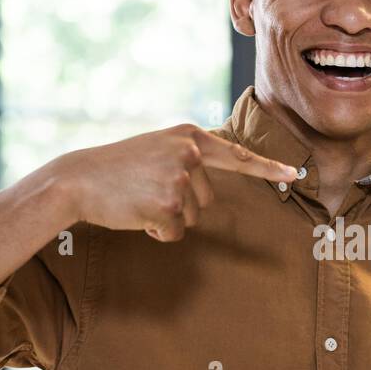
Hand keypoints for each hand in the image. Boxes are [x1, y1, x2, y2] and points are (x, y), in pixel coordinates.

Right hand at [56, 123, 298, 241]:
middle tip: (146, 190)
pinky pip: (175, 232)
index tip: (294, 173)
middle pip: (207, 200)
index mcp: (189, 137)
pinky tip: (136, 213)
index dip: (267, 167)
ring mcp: (180, 178)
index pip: (235, 155)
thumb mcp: (157, 148)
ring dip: (167, 217)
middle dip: (181, 205)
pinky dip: (157, 231)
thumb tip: (213, 177)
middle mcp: (190, 153)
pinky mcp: (168, 204)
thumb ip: (188, 156)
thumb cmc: (116, 169)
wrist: (77, 180)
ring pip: (192, 218)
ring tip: (139, 198)